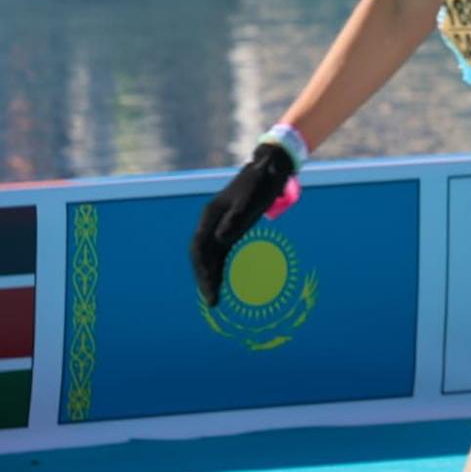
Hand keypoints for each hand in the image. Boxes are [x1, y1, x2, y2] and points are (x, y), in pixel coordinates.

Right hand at [190, 144, 295, 307]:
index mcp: (211, 214)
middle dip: (204, 279)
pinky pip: (221, 254)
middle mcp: (211, 222)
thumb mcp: (250, 199)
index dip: (201, 268)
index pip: (199, 247)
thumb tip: (221, 238)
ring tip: (214, 300)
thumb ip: (236, 218)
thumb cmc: (260, 183)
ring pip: (210, 257)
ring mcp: (219, 226)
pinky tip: (221, 284)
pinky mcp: (230, 230)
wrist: (270, 169)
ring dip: (210, 277)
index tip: (208, 286)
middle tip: (212, 302)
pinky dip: (219, 269)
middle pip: (201, 255)